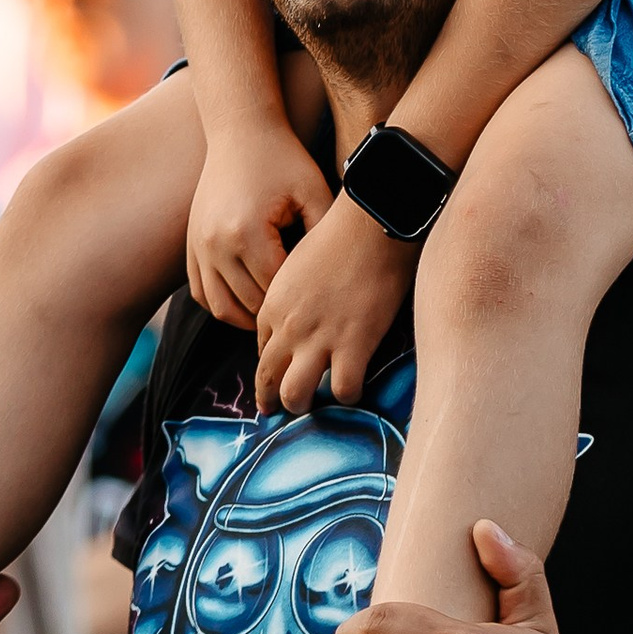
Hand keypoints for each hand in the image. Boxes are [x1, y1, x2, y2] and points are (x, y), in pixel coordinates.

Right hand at [187, 114, 333, 330]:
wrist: (241, 131)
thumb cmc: (283, 159)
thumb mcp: (314, 192)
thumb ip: (325, 234)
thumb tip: (340, 276)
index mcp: (247, 233)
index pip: (275, 290)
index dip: (299, 302)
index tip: (322, 306)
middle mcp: (216, 244)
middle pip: (249, 303)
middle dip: (277, 314)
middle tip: (305, 318)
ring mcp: (199, 246)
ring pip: (220, 307)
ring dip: (247, 318)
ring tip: (275, 317)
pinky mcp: (192, 244)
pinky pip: (201, 292)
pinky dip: (222, 305)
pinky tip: (248, 302)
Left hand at [253, 194, 416, 411]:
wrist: (369, 225)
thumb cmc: (340, 234)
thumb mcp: (300, 262)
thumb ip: (294, 293)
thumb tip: (305, 311)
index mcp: (274, 305)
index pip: (263, 348)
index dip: (272, 363)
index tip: (281, 370)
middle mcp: (290, 328)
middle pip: (269, 378)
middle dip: (271, 398)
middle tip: (280, 408)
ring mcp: (319, 340)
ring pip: (295, 395)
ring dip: (302, 404)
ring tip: (315, 406)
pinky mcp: (354, 346)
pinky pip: (343, 390)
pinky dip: (348, 396)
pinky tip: (355, 388)